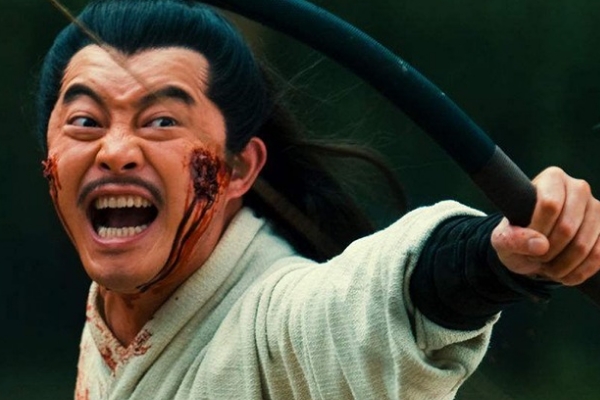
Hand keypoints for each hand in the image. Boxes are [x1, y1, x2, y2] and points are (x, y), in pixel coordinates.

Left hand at [491, 167, 599, 285]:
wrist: (534, 250)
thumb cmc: (517, 236)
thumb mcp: (502, 239)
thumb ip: (513, 240)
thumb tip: (541, 244)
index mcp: (552, 178)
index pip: (550, 205)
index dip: (538, 230)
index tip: (526, 243)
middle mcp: (579, 188)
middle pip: (567, 226)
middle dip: (548, 251)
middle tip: (536, 258)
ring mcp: (597, 209)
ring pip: (583, 245)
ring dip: (561, 265)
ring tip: (547, 266)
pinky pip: (598, 256)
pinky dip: (578, 271)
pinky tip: (563, 273)